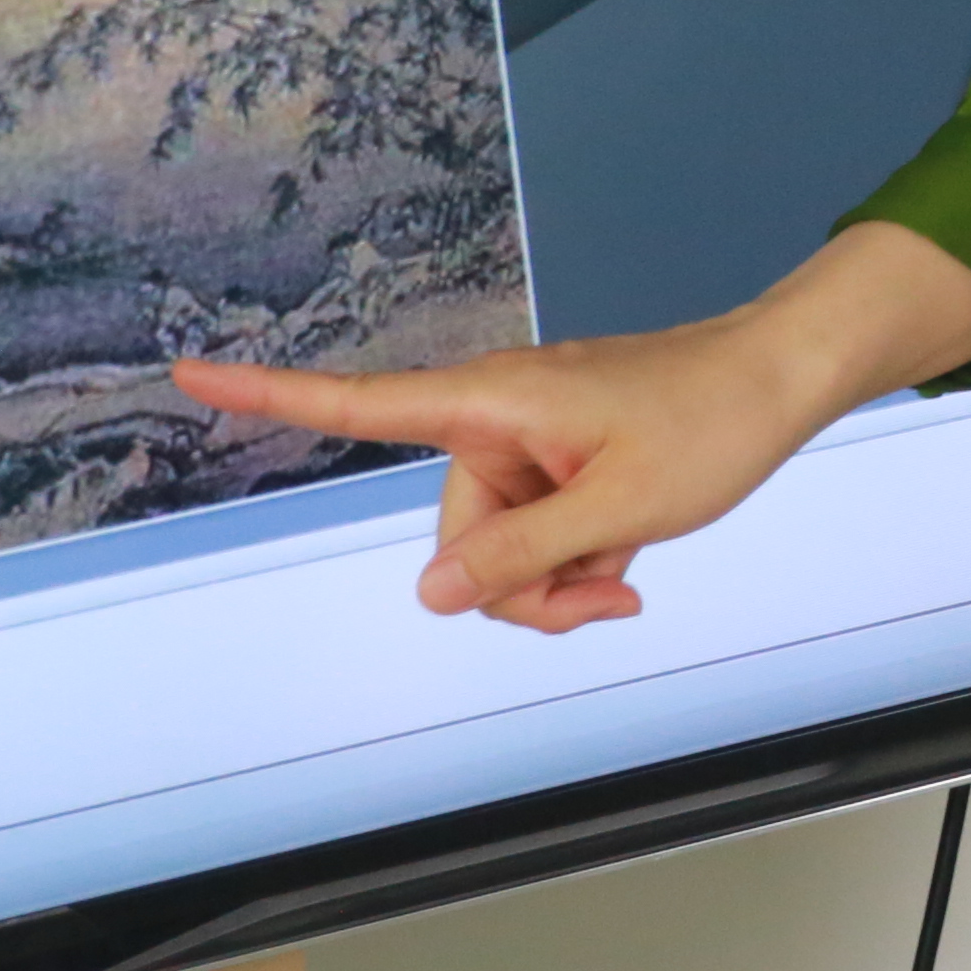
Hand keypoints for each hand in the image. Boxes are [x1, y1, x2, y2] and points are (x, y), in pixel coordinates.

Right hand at [171, 222, 970, 635]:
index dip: (271, 393)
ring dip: (559, 581)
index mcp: (491, 404)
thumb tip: (432, 594)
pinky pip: (538, 537)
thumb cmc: (714, 421)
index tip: (188, 371)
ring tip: (631, 569)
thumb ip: (523, 557)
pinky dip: (579, 561)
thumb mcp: (622, 508)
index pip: (359, 402)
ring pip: (500, 552)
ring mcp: (527, 443)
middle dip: (522, 588)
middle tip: (610, 599)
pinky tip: (632, 559)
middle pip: (455, 538)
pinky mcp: (557, 462)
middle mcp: (494, 419)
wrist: (782, 379)